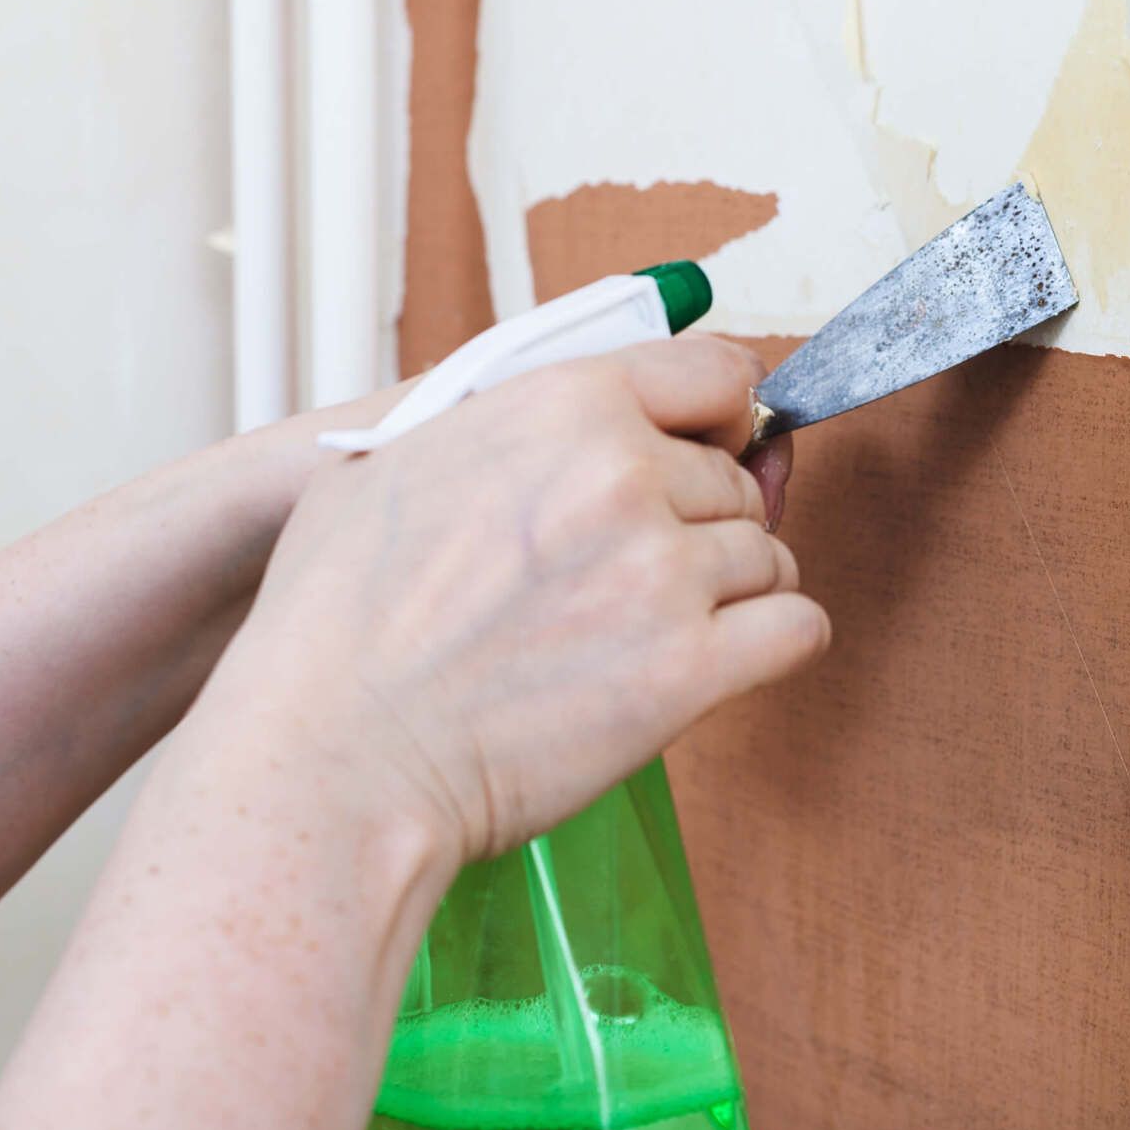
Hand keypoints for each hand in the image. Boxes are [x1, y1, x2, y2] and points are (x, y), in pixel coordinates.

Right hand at [199, 333, 829, 862]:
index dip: (721, 418)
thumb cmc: (337, 626)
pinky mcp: (689, 671)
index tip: (713, 451)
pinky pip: (797, 630)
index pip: (717, 373)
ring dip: (732, 593)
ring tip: (652, 632)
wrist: (332, 756)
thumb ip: (506, 421)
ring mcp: (663, 574)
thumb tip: (574, 417)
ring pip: (770, 557)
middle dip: (703, 524)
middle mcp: (624, 475)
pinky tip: (716, 664)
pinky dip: (771, 645)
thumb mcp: (394, 460)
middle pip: (738, 481)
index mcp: (563, 404)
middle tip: (633, 577)